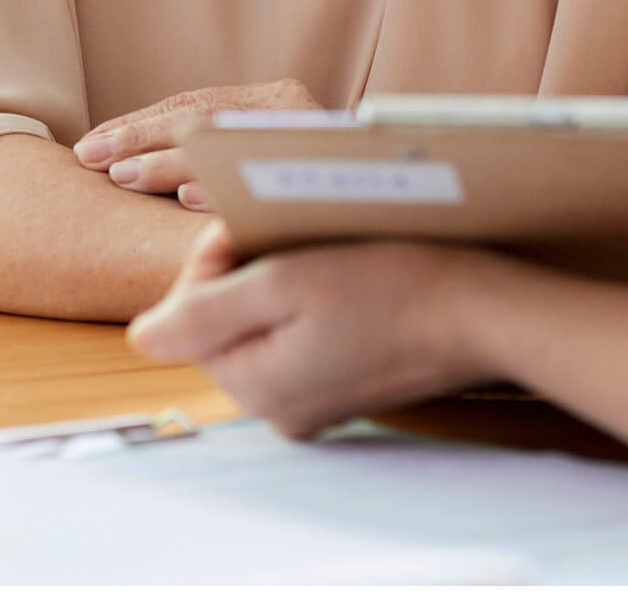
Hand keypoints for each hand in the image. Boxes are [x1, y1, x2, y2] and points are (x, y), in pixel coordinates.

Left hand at [73, 79, 320, 210]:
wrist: (409, 223)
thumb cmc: (320, 201)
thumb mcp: (263, 163)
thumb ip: (214, 160)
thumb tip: (123, 167)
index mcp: (276, 99)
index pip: (194, 107)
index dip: (136, 126)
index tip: (87, 149)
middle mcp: (298, 106)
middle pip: (207, 116)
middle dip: (145, 141)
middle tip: (98, 164)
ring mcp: (319, 132)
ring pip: (233, 140)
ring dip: (175, 163)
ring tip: (128, 179)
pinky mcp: (339, 163)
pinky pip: (273, 174)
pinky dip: (230, 185)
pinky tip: (192, 201)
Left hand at [128, 223, 494, 438]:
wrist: (485, 313)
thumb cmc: (395, 285)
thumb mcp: (288, 284)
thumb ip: (204, 312)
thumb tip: (141, 335)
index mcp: (255, 387)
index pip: (191, 314)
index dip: (215, 257)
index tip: (251, 217)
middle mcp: (278, 410)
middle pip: (227, 325)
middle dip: (247, 272)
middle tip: (288, 227)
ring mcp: (316, 406)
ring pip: (266, 330)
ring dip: (280, 285)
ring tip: (319, 246)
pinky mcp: (349, 393)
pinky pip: (304, 343)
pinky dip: (313, 307)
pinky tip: (347, 278)